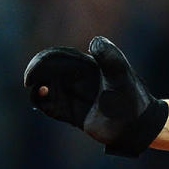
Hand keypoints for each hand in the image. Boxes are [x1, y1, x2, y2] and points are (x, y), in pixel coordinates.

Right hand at [22, 37, 168, 156]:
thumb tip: (94, 41)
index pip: (57, 57)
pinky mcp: (73, 114)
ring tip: (40, 93)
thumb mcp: (121, 76)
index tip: (35, 72)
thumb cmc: (132, 99)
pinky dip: (43, 102)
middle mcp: (78, 79)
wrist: (139, 127)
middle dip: (36, 73)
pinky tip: (43, 100)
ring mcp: (75, 96)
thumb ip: (110, 59)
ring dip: (38, 89)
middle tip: (30, 82)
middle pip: (47, 71)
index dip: (42, 61)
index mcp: (86, 66)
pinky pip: (51, 106)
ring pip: (47, 88)